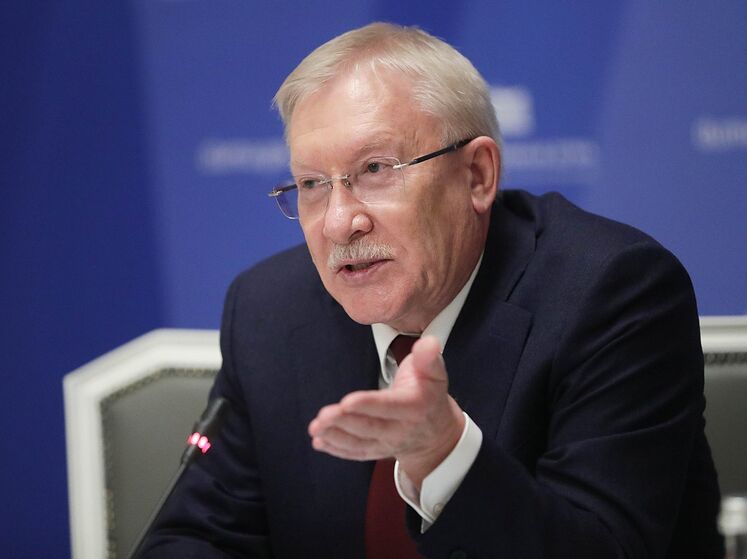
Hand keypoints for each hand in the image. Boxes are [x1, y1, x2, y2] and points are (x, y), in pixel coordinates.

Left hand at [308, 336, 464, 487]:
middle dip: (344, 422)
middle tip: (324, 415)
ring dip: (335, 436)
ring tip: (316, 428)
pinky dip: (336, 449)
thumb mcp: (435, 372)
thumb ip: (428, 357)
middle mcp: (400, 430)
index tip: (347, 402)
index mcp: (414, 407)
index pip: (389, 407)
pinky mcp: (375, 451)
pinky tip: (319, 442)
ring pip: (359, 443)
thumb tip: (429, 344)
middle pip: (369, 427)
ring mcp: (387, 444)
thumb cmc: (428, 393)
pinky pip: (355, 453)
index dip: (368, 404)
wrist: (435, 432)